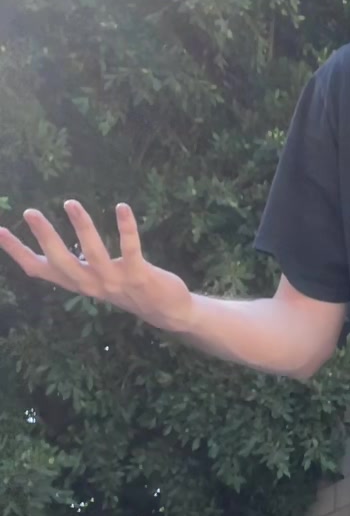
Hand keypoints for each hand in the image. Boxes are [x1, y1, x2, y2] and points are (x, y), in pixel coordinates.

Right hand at [0, 200, 193, 331]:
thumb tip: (42, 254)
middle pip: (60, 261)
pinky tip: (122, 207)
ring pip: (93, 254)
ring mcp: (114, 282)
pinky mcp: (139, 276)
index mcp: (76, 282)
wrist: (166, 312)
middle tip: (30, 212)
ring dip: (82, 227)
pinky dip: (125, 228)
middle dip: (45, 236)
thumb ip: (70, 268)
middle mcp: (90, 284)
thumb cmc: (125, 289)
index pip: (38, 269)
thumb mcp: (92, 280)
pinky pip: (130, 249)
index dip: (16, 251)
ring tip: (70, 202)